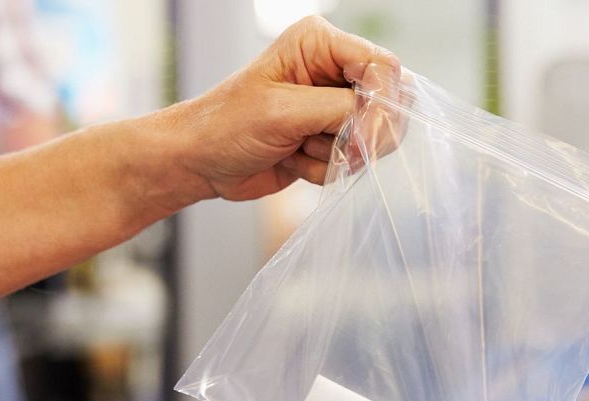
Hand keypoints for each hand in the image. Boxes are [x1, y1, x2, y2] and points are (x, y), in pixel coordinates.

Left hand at [168, 16, 399, 201]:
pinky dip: (326, 169)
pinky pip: (355, 160)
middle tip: (326, 147)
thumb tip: (381, 121)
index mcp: (320, 43)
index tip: (364, 139)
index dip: (382, 104)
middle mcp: (332, 69)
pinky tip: (293, 160)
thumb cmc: (226, 126)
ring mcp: (333, 105)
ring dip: (337, 153)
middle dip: (361, 134)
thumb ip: (339, 110)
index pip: (382, 66)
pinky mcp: (330, 138)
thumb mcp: (282, 112)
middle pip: (388, 101)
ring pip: (375, 137)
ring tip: (297, 148)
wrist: (200, 162)